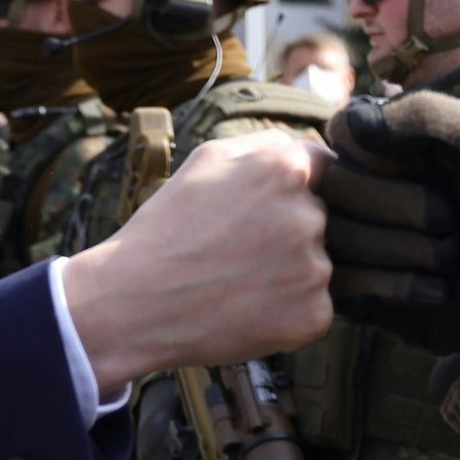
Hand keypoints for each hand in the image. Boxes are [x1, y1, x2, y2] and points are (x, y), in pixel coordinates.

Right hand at [63, 130, 333, 395]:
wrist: (135, 302)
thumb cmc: (167, 227)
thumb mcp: (209, 158)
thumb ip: (267, 144)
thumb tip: (308, 150)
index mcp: (287, 168)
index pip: (325, 170)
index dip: (295, 190)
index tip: (267, 209)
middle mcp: (310, 215)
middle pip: (322, 217)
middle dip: (291, 229)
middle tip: (242, 248)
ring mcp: (315, 269)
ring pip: (317, 263)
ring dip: (290, 271)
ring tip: (238, 279)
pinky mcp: (314, 315)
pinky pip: (314, 306)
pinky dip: (289, 310)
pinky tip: (248, 307)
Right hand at [317, 92, 459, 384]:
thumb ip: (425, 113)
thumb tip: (343, 128)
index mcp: (392, 148)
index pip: (343, 136)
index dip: (387, 158)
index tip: (434, 172)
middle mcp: (368, 191)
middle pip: (336, 187)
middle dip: (403, 208)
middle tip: (454, 223)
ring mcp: (361, 243)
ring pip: (337, 237)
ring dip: (408, 251)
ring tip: (453, 259)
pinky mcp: (362, 293)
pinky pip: (343, 285)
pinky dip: (398, 287)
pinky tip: (439, 290)